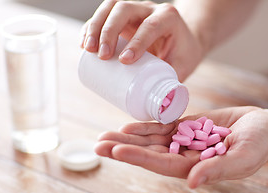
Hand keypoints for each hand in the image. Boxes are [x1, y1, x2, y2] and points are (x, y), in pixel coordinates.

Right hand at [80, 0, 202, 80]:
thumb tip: (160, 107)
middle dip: (109, 31)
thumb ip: (172, 83)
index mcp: (168, 18)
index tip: (124, 61)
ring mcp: (134, 10)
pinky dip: (91, 26)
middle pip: (124, 9)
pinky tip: (84, 43)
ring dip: (95, 26)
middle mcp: (149, 9)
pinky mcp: (122, 17)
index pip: (150, 26)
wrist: (183, 38)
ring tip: (88, 50)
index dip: (136, 42)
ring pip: (110, 7)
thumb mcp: (183, 66)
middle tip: (102, 56)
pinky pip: (103, 14)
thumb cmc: (183, 53)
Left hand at [95, 106, 267, 187]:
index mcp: (195, 167)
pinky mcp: (188, 126)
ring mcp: (184, 141)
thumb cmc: (260, 145)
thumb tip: (192, 182)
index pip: (160, 164)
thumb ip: (219, 170)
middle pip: (148, 153)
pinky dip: (146, 125)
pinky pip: (163, 127)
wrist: (266, 129)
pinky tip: (129, 125)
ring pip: (151, 140)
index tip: (116, 151)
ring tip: (105, 135)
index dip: (138, 157)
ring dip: (129, 137)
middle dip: (123, 148)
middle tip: (98, 144)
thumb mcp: (244, 158)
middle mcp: (184, 156)